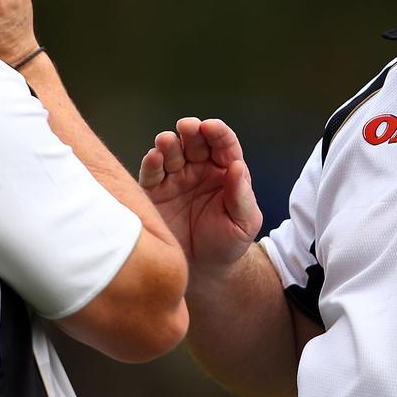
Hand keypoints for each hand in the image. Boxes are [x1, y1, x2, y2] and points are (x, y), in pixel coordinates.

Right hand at [140, 117, 262, 275]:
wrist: (203, 270)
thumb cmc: (229, 243)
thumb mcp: (244, 222)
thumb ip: (241, 196)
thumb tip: (237, 166)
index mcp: (225, 171)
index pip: (223, 144)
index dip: (218, 133)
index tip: (211, 127)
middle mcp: (200, 169)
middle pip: (195, 142)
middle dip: (191, 131)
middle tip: (187, 127)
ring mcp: (176, 178)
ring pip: (171, 152)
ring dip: (169, 143)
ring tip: (166, 141)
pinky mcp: (155, 192)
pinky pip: (152, 173)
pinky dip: (152, 162)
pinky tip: (154, 157)